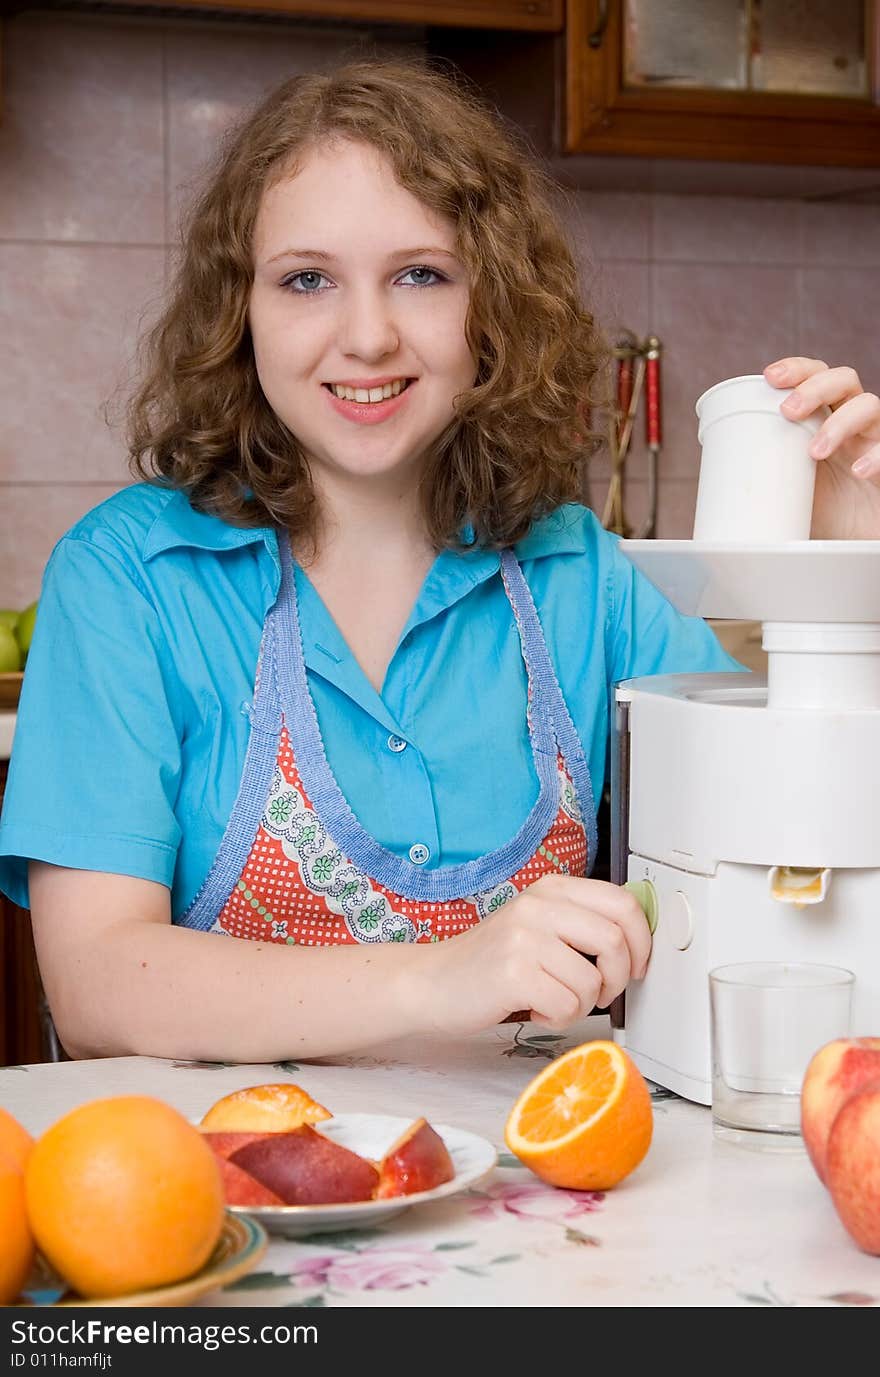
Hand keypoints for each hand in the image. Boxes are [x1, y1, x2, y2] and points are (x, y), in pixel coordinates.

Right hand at [419, 874, 651, 1036]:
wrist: (432, 982)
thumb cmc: (491, 961)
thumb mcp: (538, 925)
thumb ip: (581, 922)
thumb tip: (637, 938)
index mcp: (551, 889)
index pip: (623, 903)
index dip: (642, 940)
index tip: (638, 965)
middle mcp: (538, 905)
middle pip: (615, 940)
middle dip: (618, 978)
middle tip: (600, 992)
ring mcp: (524, 938)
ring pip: (592, 981)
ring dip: (583, 1005)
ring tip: (556, 1001)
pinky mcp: (513, 973)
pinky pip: (567, 1006)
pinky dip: (559, 1020)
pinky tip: (536, 1010)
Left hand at [764, 358, 879, 538]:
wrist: (850, 544)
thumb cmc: (819, 513)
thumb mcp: (784, 489)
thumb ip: (760, 477)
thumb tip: (710, 484)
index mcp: (824, 419)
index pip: (816, 376)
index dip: (797, 369)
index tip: (769, 377)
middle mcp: (851, 423)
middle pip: (842, 379)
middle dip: (813, 387)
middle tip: (787, 411)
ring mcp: (874, 441)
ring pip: (869, 406)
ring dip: (839, 422)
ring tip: (815, 452)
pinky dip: (877, 456)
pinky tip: (858, 470)